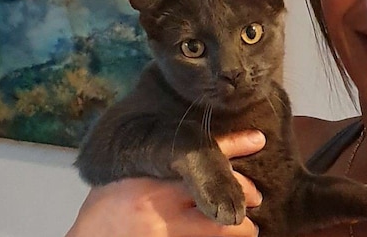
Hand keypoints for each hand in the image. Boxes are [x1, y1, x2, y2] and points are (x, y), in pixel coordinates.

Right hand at [65, 130, 265, 236]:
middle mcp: (160, 202)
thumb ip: (162, 166)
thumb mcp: (132, 176)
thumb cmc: (107, 207)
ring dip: (242, 228)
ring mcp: (164, 231)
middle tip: (255, 198)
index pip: (201, 152)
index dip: (235, 144)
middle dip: (245, 195)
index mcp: (151, 175)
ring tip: (249, 228)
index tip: (259, 139)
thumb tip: (204, 153)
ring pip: (221, 227)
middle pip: (221, 192)